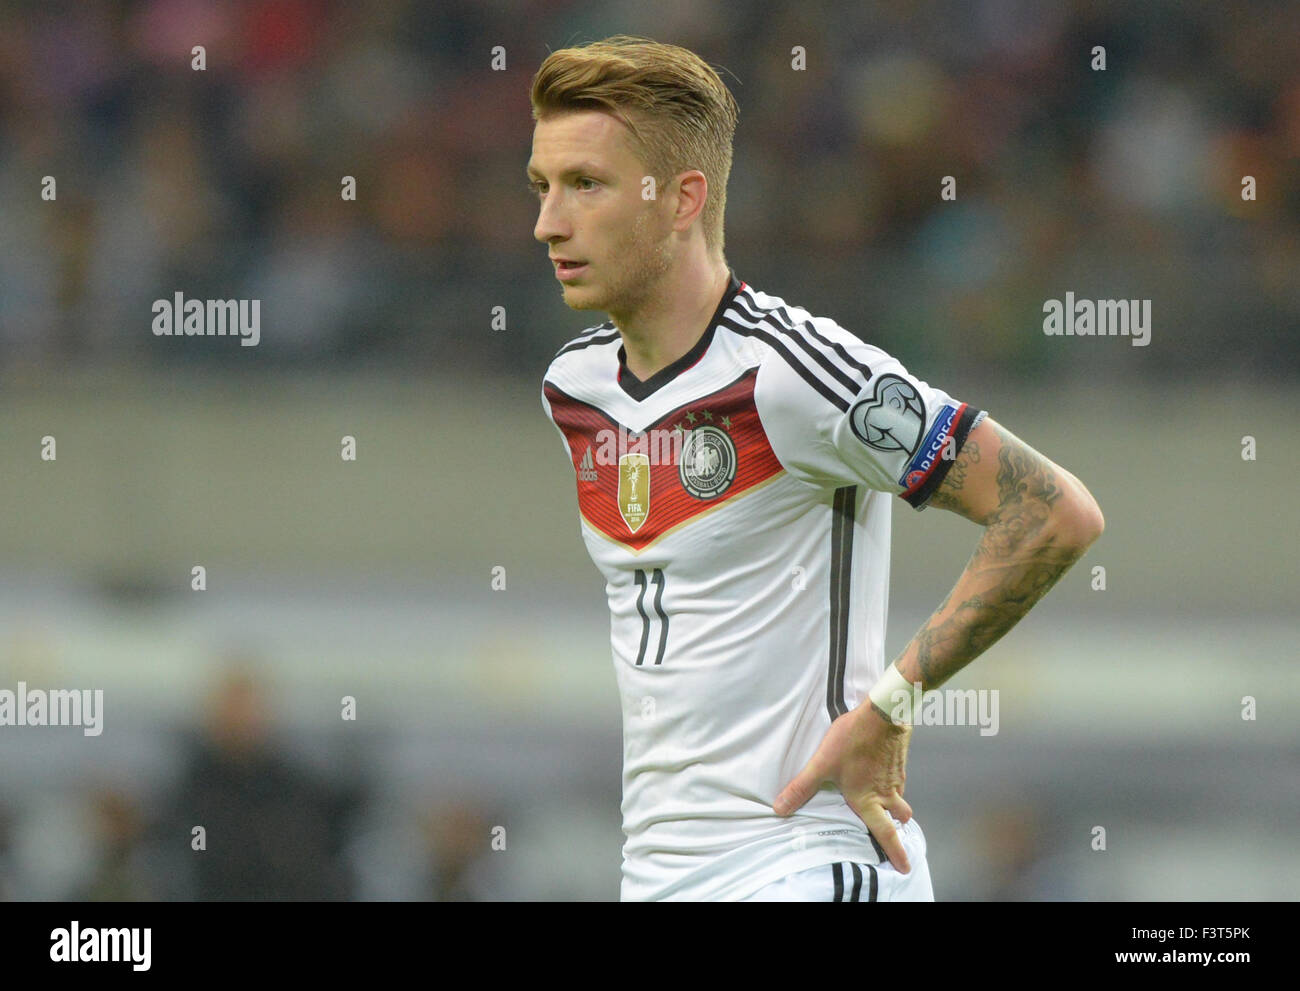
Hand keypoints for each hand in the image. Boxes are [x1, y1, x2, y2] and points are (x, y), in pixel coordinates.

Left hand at [773, 703, 913, 872]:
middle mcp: (886, 792)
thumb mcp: (822, 764)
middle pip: (900, 817)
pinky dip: (894, 784)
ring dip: (897, 805)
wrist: (881, 714)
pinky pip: (900, 779)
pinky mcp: (900, 761)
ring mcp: (896, 776)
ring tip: (888, 804)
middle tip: (898, 832)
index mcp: (868, 799)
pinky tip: (883, 775)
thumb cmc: (852, 740)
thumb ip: (802, 787)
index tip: (904, 867)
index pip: (885, 833)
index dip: (895, 852)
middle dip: (898, 827)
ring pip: (901, 797)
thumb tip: (780, 809)